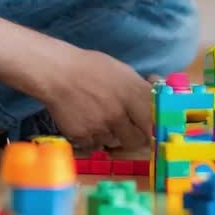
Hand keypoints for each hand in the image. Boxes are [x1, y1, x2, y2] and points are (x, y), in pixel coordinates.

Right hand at [31, 44, 152, 151]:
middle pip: (136, 140)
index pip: (153, 123)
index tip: (152, 130)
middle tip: (129, 131)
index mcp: (132, 95)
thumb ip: (140, 87)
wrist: (57, 73)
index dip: (154, 129)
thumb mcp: (122, 71)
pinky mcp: (82, 136)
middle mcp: (118, 113)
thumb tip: (157, 89)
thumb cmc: (91, 68)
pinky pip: (93, 146)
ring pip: (114, 143)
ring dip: (111, 136)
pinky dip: (92, 139)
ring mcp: (100, 127)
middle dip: (134, 138)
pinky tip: (87, 123)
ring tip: (100, 119)